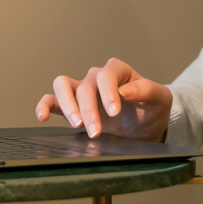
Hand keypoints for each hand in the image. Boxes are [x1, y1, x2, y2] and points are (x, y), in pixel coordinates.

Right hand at [35, 57, 172, 141]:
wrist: (146, 129)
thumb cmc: (152, 110)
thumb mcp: (160, 99)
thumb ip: (147, 90)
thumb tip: (126, 90)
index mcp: (118, 71)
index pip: (107, 75)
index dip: (108, 92)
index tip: (114, 113)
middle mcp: (97, 78)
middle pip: (85, 86)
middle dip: (89, 109)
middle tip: (96, 132)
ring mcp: (82, 91)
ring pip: (63, 86)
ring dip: (67, 105)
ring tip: (77, 125)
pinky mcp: (71, 107)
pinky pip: (51, 100)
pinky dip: (44, 105)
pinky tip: (43, 117)